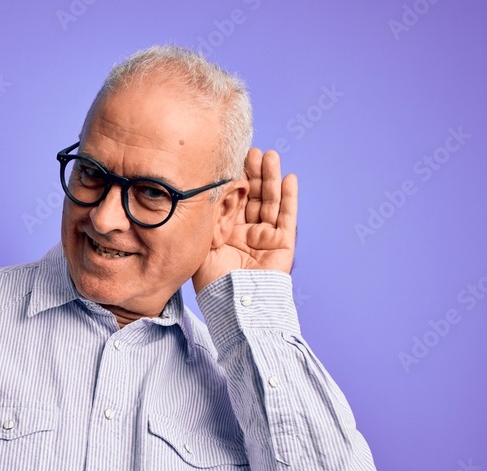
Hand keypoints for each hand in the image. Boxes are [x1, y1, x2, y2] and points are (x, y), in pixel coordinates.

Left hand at [192, 148, 297, 293]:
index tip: (232, 157)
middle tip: (252, 151)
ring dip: (271, 178)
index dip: (235, 179)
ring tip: (270, 156)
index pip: (233, 199)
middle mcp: (247, 231)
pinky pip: (287, 216)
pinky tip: (289, 177)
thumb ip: (204, 223)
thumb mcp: (201, 246)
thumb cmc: (214, 282)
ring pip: (271, 200)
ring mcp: (266, 236)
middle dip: (253, 173)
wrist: (234, 304)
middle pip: (253, 196)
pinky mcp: (282, 243)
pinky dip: (289, 197)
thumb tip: (197, 195)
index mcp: (227, 232)